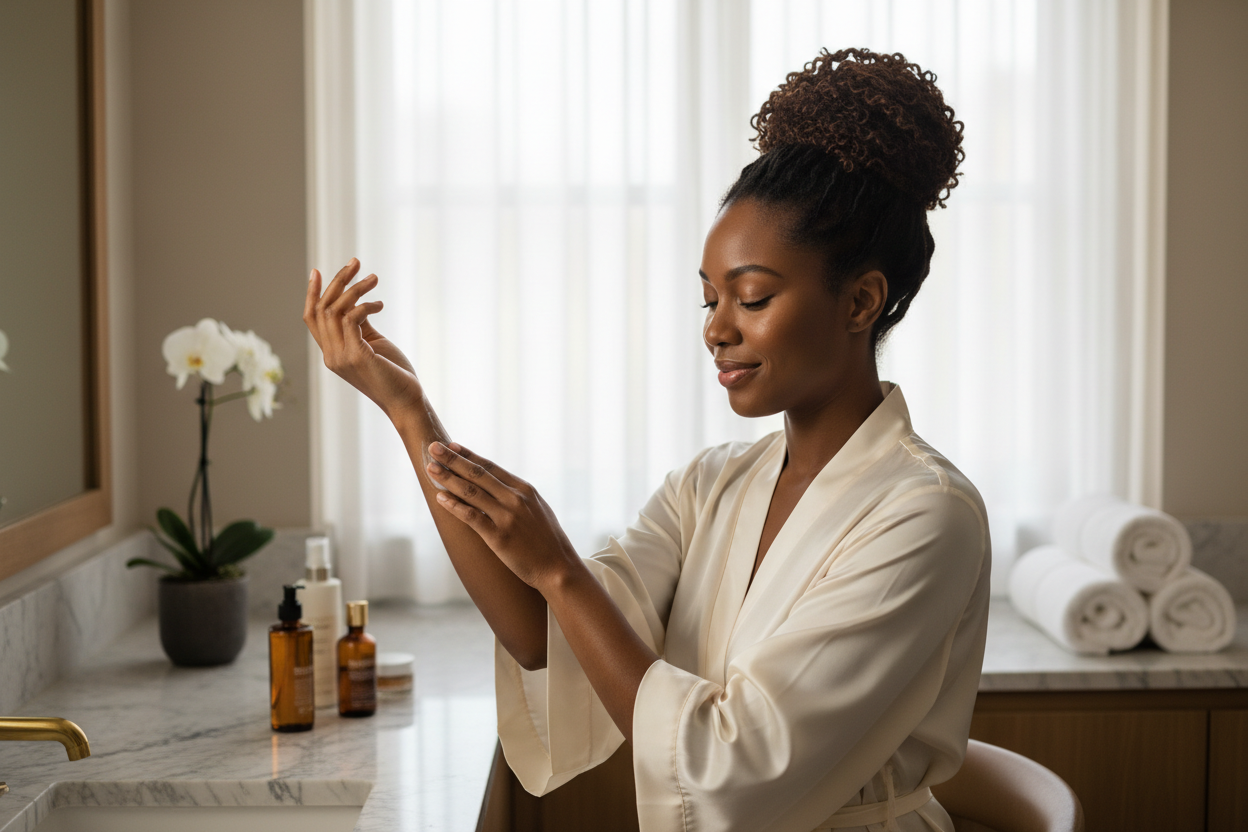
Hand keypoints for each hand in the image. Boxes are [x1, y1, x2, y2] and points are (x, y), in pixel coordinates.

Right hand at [303, 259, 421, 418]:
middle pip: (321, 309)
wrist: (407, 401)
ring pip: (335, 310)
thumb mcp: (372, 344)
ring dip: (355, 288)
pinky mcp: (356, 356)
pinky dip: (365, 305)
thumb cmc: (394, 373)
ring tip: (374, 278)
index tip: (317, 271)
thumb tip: (357, 303)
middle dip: (337, 281)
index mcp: (332, 353)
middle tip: (356, 262)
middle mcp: (331, 355)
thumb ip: (360, 326)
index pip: (311, 319)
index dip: (311, 294)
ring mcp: (340, 357)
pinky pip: (351, 318)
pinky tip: (380, 305)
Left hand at [425, 441, 579, 590]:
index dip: (469, 455)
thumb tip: (500, 487)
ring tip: (430, 468)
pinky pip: (471, 517)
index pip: (491, 467)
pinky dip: (454, 506)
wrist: (559, 568)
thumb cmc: (549, 542)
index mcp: (525, 489)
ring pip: (471, 492)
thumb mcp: (538, 510)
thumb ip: (520, 497)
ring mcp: (507, 517)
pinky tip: (440, 498)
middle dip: (453, 459)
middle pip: (478, 474)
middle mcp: (515, 499)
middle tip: (433, 447)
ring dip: (448, 478)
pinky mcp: (499, 537)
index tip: (452, 445)